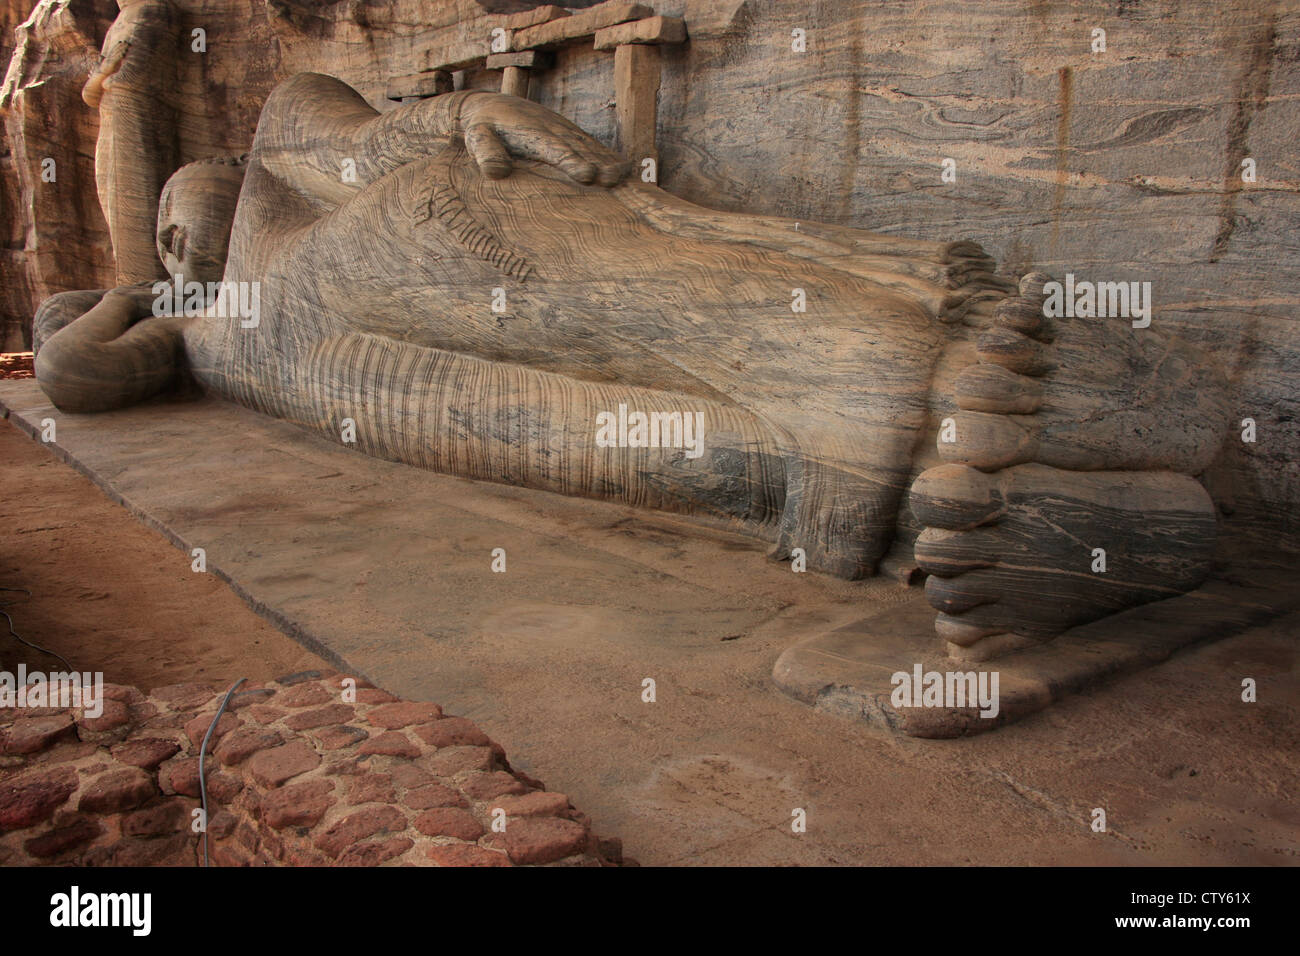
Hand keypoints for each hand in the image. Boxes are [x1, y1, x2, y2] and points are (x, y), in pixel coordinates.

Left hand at [457, 93, 629, 186]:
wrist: (491, 107)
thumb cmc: (482, 128)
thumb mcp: (477, 137)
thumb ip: (486, 153)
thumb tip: (495, 172)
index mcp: (532, 132)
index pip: (555, 149)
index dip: (572, 161)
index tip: (586, 175)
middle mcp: (554, 129)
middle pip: (580, 148)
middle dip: (599, 164)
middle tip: (614, 181)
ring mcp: (565, 131)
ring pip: (590, 147)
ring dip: (608, 161)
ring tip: (625, 178)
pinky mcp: (571, 135)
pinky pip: (593, 147)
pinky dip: (609, 158)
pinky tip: (625, 173)